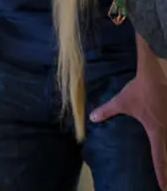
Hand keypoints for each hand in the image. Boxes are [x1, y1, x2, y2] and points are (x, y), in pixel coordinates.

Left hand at [90, 33, 166, 189]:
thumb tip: (92, 118)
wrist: (154, 73)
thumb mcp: (121, 102)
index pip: (160, 157)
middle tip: (166, 183)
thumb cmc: (139, 89)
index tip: (163, 187)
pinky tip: (166, 138)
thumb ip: (107, 111)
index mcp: (157, 130)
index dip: (161, 173)